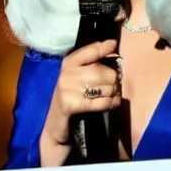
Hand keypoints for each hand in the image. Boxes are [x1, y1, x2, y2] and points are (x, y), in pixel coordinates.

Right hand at [39, 39, 121, 165]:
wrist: (55, 126)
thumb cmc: (72, 98)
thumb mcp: (78, 78)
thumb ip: (92, 63)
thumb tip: (112, 47)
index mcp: (68, 63)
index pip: (89, 50)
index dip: (103, 47)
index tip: (113, 45)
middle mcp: (66, 73)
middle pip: (102, 71)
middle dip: (113, 79)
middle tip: (114, 85)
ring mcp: (66, 89)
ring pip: (104, 86)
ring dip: (113, 92)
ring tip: (111, 95)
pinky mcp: (70, 104)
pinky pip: (101, 102)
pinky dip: (111, 103)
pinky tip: (113, 103)